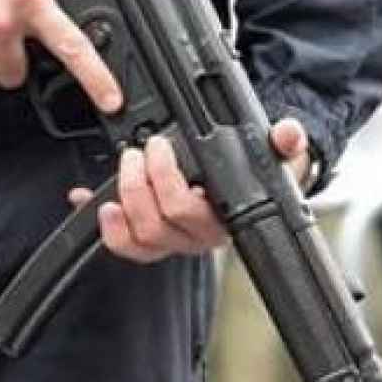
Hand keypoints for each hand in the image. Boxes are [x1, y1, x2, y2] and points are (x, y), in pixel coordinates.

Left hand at [79, 119, 313, 263]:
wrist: (262, 185)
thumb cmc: (266, 171)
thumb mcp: (281, 153)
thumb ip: (287, 141)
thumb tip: (289, 134)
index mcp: (227, 218)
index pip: (188, 211)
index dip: (165, 182)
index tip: (160, 147)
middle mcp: (199, 236)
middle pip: (155, 225)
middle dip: (138, 184)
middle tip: (139, 151)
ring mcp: (175, 241)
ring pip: (139, 240)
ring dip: (121, 202)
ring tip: (122, 168)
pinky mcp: (155, 241)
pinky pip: (126, 246)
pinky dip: (105, 224)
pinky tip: (92, 199)